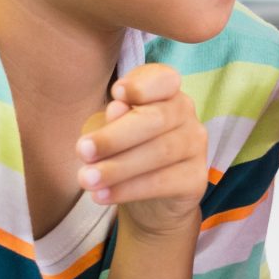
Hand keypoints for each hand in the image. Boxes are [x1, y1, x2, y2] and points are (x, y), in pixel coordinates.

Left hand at [78, 64, 209, 238]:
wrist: (149, 200)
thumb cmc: (124, 152)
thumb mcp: (110, 131)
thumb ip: (113, 120)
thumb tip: (118, 108)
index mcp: (165, 93)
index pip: (164, 79)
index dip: (142, 85)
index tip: (115, 94)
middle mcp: (186, 114)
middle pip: (156, 119)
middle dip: (115, 136)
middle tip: (82, 151)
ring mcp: (196, 146)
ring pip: (159, 153)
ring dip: (117, 167)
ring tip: (86, 179)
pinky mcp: (197, 179)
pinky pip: (162, 182)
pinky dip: (128, 190)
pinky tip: (102, 195)